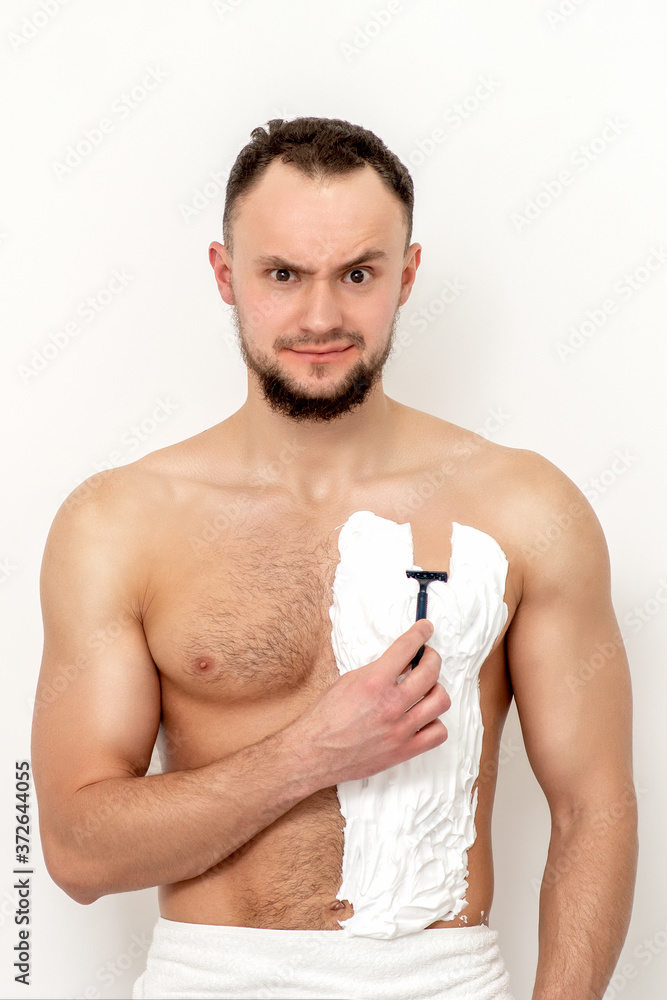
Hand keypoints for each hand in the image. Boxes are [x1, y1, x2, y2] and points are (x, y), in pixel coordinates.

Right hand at [293, 620, 449, 786]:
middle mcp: (390, 705)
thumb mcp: (348, 681)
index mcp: (373, 682)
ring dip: (435, 689)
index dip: (420, 633)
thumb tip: (401, 661)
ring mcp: (399, 730)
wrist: (312, 753)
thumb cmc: (324, 718)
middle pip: (430, 671)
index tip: (425, 629)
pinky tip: (423, 717)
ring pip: (440, 701)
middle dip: (432, 657)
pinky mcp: (403, 751)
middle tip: (426, 657)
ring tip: (426, 688)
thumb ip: (378, 671)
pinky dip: (435, 722)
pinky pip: (438, 733)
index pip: (407, 648)